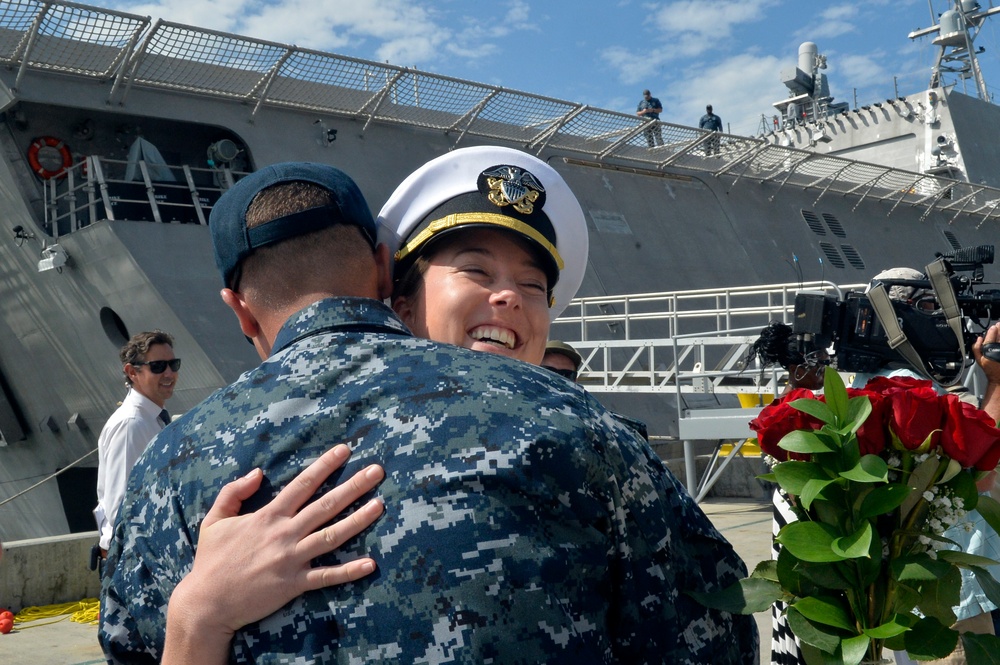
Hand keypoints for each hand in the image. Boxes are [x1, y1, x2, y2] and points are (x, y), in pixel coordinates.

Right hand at [163, 444, 384, 664]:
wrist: (206, 604)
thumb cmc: (211, 561)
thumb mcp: (214, 520)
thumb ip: (234, 492)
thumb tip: (257, 472)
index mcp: (268, 516)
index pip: (302, 484)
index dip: (325, 466)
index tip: (345, 451)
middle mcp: (284, 534)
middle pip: (325, 505)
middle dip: (354, 486)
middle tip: (377, 471)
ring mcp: (291, 559)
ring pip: (332, 536)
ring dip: (358, 521)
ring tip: (381, 505)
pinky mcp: (294, 584)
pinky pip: (326, 576)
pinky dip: (349, 571)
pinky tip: (371, 563)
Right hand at [974, 322, 999, 383]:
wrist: (998, 376)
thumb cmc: (989, 368)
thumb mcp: (978, 359)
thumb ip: (976, 348)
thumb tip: (979, 339)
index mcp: (989, 351)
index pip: (990, 338)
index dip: (992, 331)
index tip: (993, 327)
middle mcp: (997, 350)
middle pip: (999, 337)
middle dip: (999, 329)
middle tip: (998, 325)